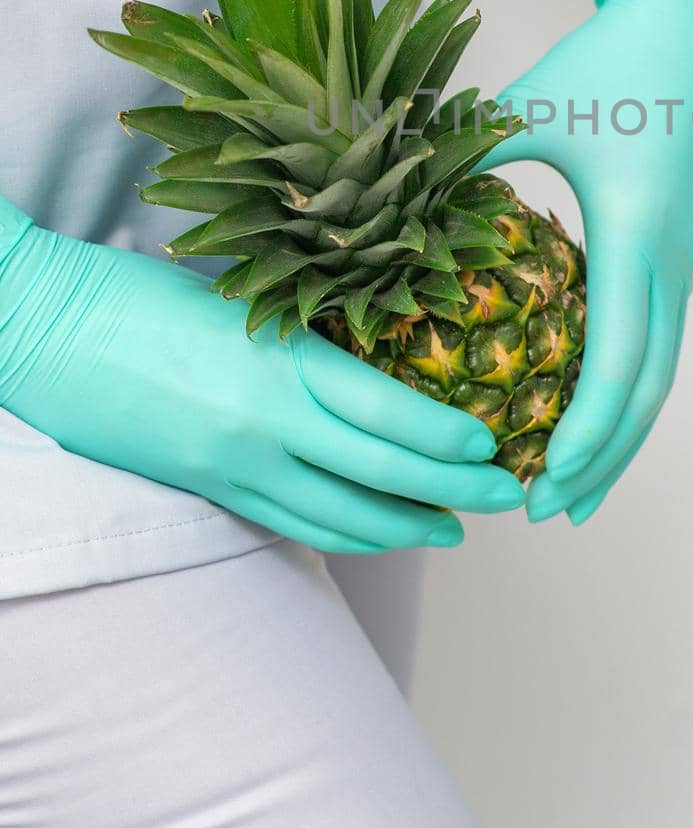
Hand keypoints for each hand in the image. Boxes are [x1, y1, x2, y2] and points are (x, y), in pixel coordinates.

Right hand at [0, 202, 524, 551]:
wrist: (41, 329)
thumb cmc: (136, 294)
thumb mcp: (239, 303)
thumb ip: (304, 341)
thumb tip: (374, 365)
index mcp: (280, 362)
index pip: (390, 415)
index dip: (449, 441)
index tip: (494, 446)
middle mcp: (264, 424)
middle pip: (381, 475)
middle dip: (454, 494)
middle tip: (510, 500)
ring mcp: (232, 465)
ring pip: (339, 516)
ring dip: (405, 528)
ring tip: (455, 531)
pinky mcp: (204, 488)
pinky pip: (289, 523)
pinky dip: (343, 533)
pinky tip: (376, 532)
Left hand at [483, 0, 692, 523]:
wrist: (687, 25)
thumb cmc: (611, 64)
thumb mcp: (533, 109)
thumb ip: (472, 159)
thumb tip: (402, 204)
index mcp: (632, 235)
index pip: (616, 363)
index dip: (583, 436)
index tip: (543, 486)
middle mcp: (667, 261)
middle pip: (647, 391)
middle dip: (603, 459)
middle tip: (552, 512)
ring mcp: (678, 259)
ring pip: (661, 372)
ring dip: (621, 434)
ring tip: (576, 485)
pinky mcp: (673, 249)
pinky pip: (657, 339)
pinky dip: (627, 390)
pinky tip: (589, 408)